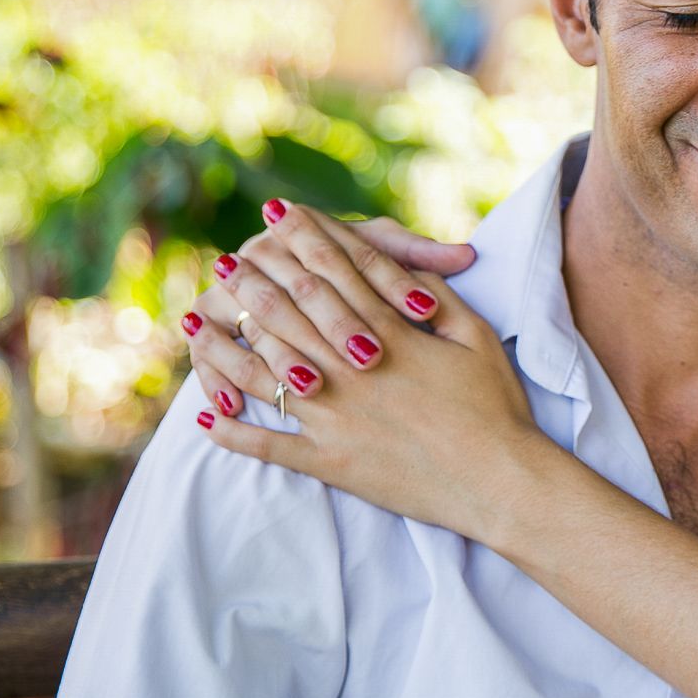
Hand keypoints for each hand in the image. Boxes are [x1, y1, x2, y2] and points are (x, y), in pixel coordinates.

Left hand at [191, 219, 534, 540]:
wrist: (500, 482)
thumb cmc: (497, 408)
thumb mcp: (478, 339)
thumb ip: (440, 297)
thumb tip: (406, 270)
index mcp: (391, 336)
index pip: (336, 275)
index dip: (305, 240)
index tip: (277, 215)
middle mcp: (353, 371)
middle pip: (289, 314)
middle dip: (253, 282)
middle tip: (224, 258)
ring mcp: (335, 418)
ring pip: (264, 374)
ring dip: (226, 344)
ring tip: (198, 321)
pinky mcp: (330, 462)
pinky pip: (268, 446)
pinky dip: (233, 433)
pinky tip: (207, 417)